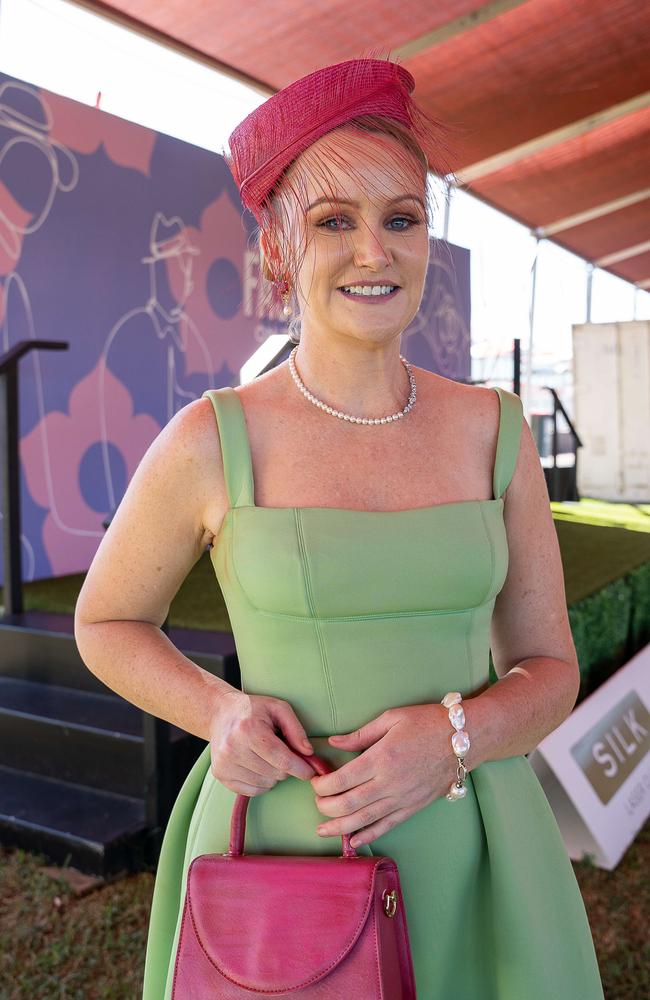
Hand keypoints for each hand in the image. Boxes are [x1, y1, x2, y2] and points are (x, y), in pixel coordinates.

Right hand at [208, 689, 315, 795]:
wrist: (221, 712)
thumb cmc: (253, 709)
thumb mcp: (278, 708)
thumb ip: (296, 729)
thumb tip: (308, 753)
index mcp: (249, 729)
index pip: (282, 760)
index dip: (300, 768)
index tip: (310, 772)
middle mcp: (233, 748)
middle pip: (275, 774)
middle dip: (286, 767)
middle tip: (282, 753)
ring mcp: (224, 763)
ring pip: (266, 784)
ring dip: (273, 775)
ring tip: (267, 756)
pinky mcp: (220, 774)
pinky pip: (252, 791)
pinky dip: (261, 782)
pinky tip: (258, 766)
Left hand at [310, 703, 453, 846]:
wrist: (464, 739)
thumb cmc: (427, 722)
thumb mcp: (391, 718)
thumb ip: (360, 734)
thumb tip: (333, 742)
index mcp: (381, 758)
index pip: (341, 779)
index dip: (322, 785)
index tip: (315, 781)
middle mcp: (390, 783)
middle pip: (349, 804)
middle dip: (326, 806)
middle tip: (316, 802)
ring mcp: (403, 798)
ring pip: (365, 820)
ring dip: (340, 827)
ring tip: (322, 830)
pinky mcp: (414, 807)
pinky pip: (387, 826)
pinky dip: (368, 836)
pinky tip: (354, 841)